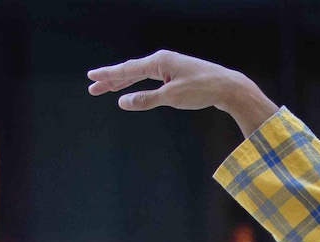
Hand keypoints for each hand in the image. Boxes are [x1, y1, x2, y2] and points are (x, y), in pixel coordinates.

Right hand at [88, 52, 277, 135]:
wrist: (228, 87)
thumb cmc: (201, 90)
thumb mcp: (171, 97)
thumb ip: (146, 99)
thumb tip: (122, 102)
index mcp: (159, 62)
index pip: (127, 69)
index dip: (108, 75)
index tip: (91, 78)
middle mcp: (163, 61)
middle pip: (131, 70)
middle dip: (112, 80)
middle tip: (93, 87)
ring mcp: (171, 67)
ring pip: (141, 74)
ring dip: (125, 82)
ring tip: (108, 88)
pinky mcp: (178, 75)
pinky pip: (152, 78)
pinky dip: (140, 84)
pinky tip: (136, 87)